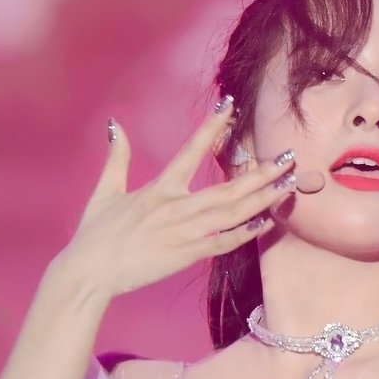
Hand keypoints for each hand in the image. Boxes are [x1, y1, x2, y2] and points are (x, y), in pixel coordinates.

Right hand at [57, 99, 295, 301]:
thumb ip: (117, 157)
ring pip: (232, 213)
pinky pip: (223, 243)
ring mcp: (184, 233)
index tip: (230, 106)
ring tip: (289, 185)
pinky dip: (245, 233)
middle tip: (289, 156)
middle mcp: (176, 207)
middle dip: (262, 171)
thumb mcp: (105, 191)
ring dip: (263, 198)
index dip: (212, 127)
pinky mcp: (185, 256)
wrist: (88, 272)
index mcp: (159, 189)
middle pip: (228, 186)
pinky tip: (266, 223)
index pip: (192, 150)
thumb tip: (115, 125)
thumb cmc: (95, 234)